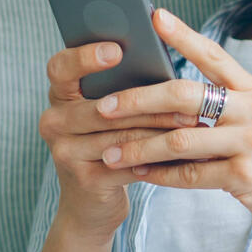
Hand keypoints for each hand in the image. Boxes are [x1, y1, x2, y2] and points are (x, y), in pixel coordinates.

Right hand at [39, 40, 199, 238]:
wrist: (93, 202)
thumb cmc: (116, 144)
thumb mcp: (115, 115)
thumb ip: (128, 90)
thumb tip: (171, 63)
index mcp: (60, 96)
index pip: (61, 68)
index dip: (85, 57)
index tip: (117, 49)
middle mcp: (54, 121)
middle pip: (104, 106)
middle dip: (152, 103)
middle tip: (191, 96)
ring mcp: (64, 151)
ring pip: (122, 135)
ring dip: (164, 130)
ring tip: (198, 124)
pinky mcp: (84, 179)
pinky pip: (129, 163)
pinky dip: (162, 158)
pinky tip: (189, 154)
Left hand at [93, 9, 251, 241]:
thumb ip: (226, 111)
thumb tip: (169, 102)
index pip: (215, 56)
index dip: (183, 35)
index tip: (153, 16)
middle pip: (184, 95)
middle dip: (138, 100)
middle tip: (104, 106)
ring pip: (180, 139)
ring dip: (138, 147)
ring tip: (109, 153)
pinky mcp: (246, 176)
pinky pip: (190, 174)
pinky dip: (160, 176)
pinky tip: (140, 175)